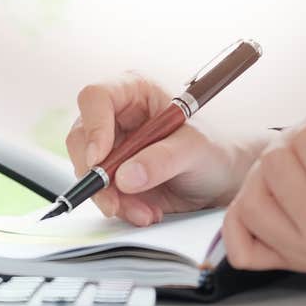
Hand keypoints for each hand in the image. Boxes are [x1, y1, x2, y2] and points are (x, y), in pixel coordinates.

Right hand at [65, 73, 269, 225]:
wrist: (224, 179)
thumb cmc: (215, 148)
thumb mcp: (196, 149)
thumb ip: (162, 159)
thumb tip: (125, 177)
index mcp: (134, 92)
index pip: (96, 98)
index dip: (93, 126)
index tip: (100, 159)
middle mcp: (116, 117)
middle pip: (81, 138)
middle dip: (95, 174)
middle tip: (114, 200)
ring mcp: (112, 148)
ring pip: (87, 171)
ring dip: (111, 198)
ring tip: (146, 213)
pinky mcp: (114, 176)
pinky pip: (102, 193)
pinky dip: (121, 208)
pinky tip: (147, 213)